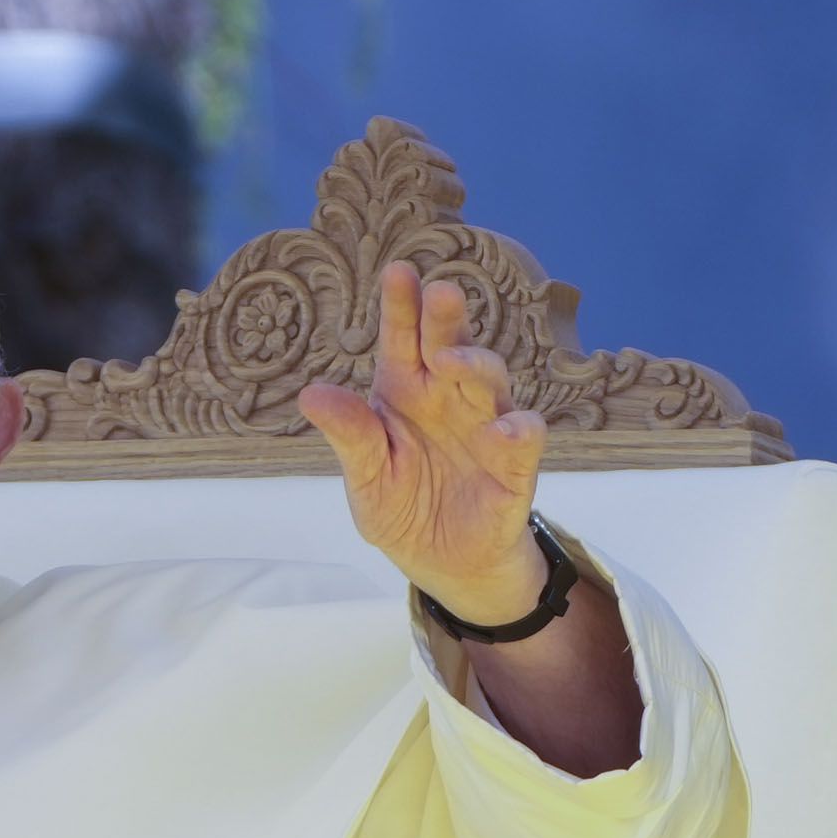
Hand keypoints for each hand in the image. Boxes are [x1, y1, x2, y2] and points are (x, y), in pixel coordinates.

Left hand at [299, 262, 549, 623]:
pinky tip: (502, 430)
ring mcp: (486, 425)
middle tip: (438, 293)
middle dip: (445, 318)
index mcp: (405, 392)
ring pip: (489, 378)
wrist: (445, 565)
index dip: (402, 306)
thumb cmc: (403, 509)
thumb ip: (349, 436)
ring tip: (451, 362)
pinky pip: (525, 436)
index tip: (398, 272)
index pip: (403, 339)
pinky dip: (516, 430)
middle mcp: (449, 397)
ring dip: (474, 365)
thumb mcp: (366, 479)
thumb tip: (312, 395)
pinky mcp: (516, 465)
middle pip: (450, 345)